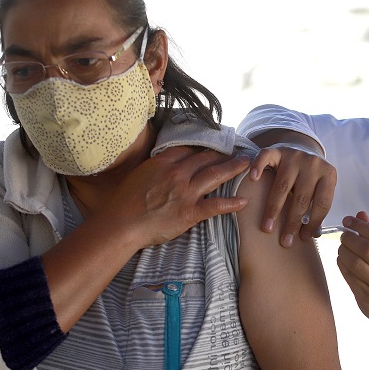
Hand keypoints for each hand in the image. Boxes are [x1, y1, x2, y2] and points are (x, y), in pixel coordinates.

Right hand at [102, 146, 250, 247]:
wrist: (122, 223)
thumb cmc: (125, 202)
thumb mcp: (139, 174)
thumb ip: (155, 167)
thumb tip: (163, 164)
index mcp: (163, 163)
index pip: (189, 149)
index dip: (204, 146)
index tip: (213, 145)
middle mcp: (177, 173)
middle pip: (206, 158)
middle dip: (223, 153)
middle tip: (235, 150)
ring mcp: (185, 192)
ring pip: (215, 174)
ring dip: (233, 168)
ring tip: (246, 163)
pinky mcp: (190, 212)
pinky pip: (216, 205)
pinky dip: (232, 203)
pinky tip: (244, 201)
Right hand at [248, 143, 336, 245]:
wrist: (303, 149)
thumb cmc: (311, 176)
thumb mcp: (320, 188)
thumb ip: (317, 207)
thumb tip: (313, 236)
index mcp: (328, 175)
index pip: (322, 203)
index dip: (313, 223)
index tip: (302, 239)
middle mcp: (313, 164)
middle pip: (302, 198)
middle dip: (292, 222)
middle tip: (284, 241)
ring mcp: (295, 155)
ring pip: (283, 186)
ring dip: (273, 209)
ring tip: (267, 227)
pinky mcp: (278, 150)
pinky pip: (266, 157)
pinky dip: (258, 167)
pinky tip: (253, 180)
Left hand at [337, 211, 368, 336]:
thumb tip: (360, 216)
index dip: (360, 226)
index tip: (349, 221)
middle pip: (366, 250)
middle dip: (350, 239)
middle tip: (344, 235)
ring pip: (355, 264)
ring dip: (343, 252)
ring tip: (342, 247)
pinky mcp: (368, 299)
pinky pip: (350, 278)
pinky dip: (342, 265)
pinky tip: (342, 260)